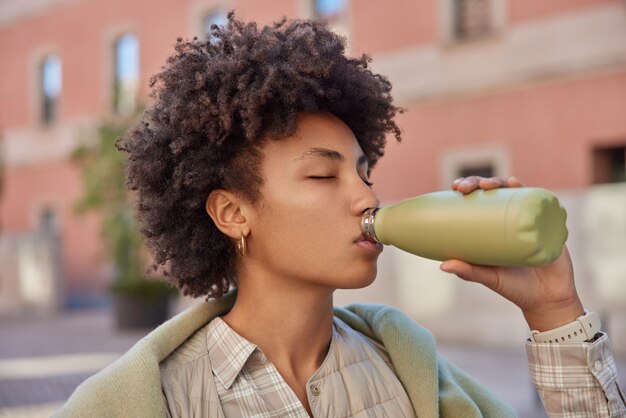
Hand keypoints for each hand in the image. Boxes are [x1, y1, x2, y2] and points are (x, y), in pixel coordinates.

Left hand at [440, 176, 583, 331]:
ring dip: (500, 182)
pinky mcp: (548, 224)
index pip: (478, 201)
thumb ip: (469, 272)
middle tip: (467, 187)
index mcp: (493, 228)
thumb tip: (442, 266)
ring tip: (489, 185)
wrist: (549, 299)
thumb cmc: (515, 288)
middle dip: (479, 182)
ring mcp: (529, 219)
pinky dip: (527, 190)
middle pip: (494, 192)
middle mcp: (510, 219)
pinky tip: (515, 183)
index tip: (456, 187)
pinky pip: (539, 203)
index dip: (468, 188)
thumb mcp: (490, 278)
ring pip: (515, 193)